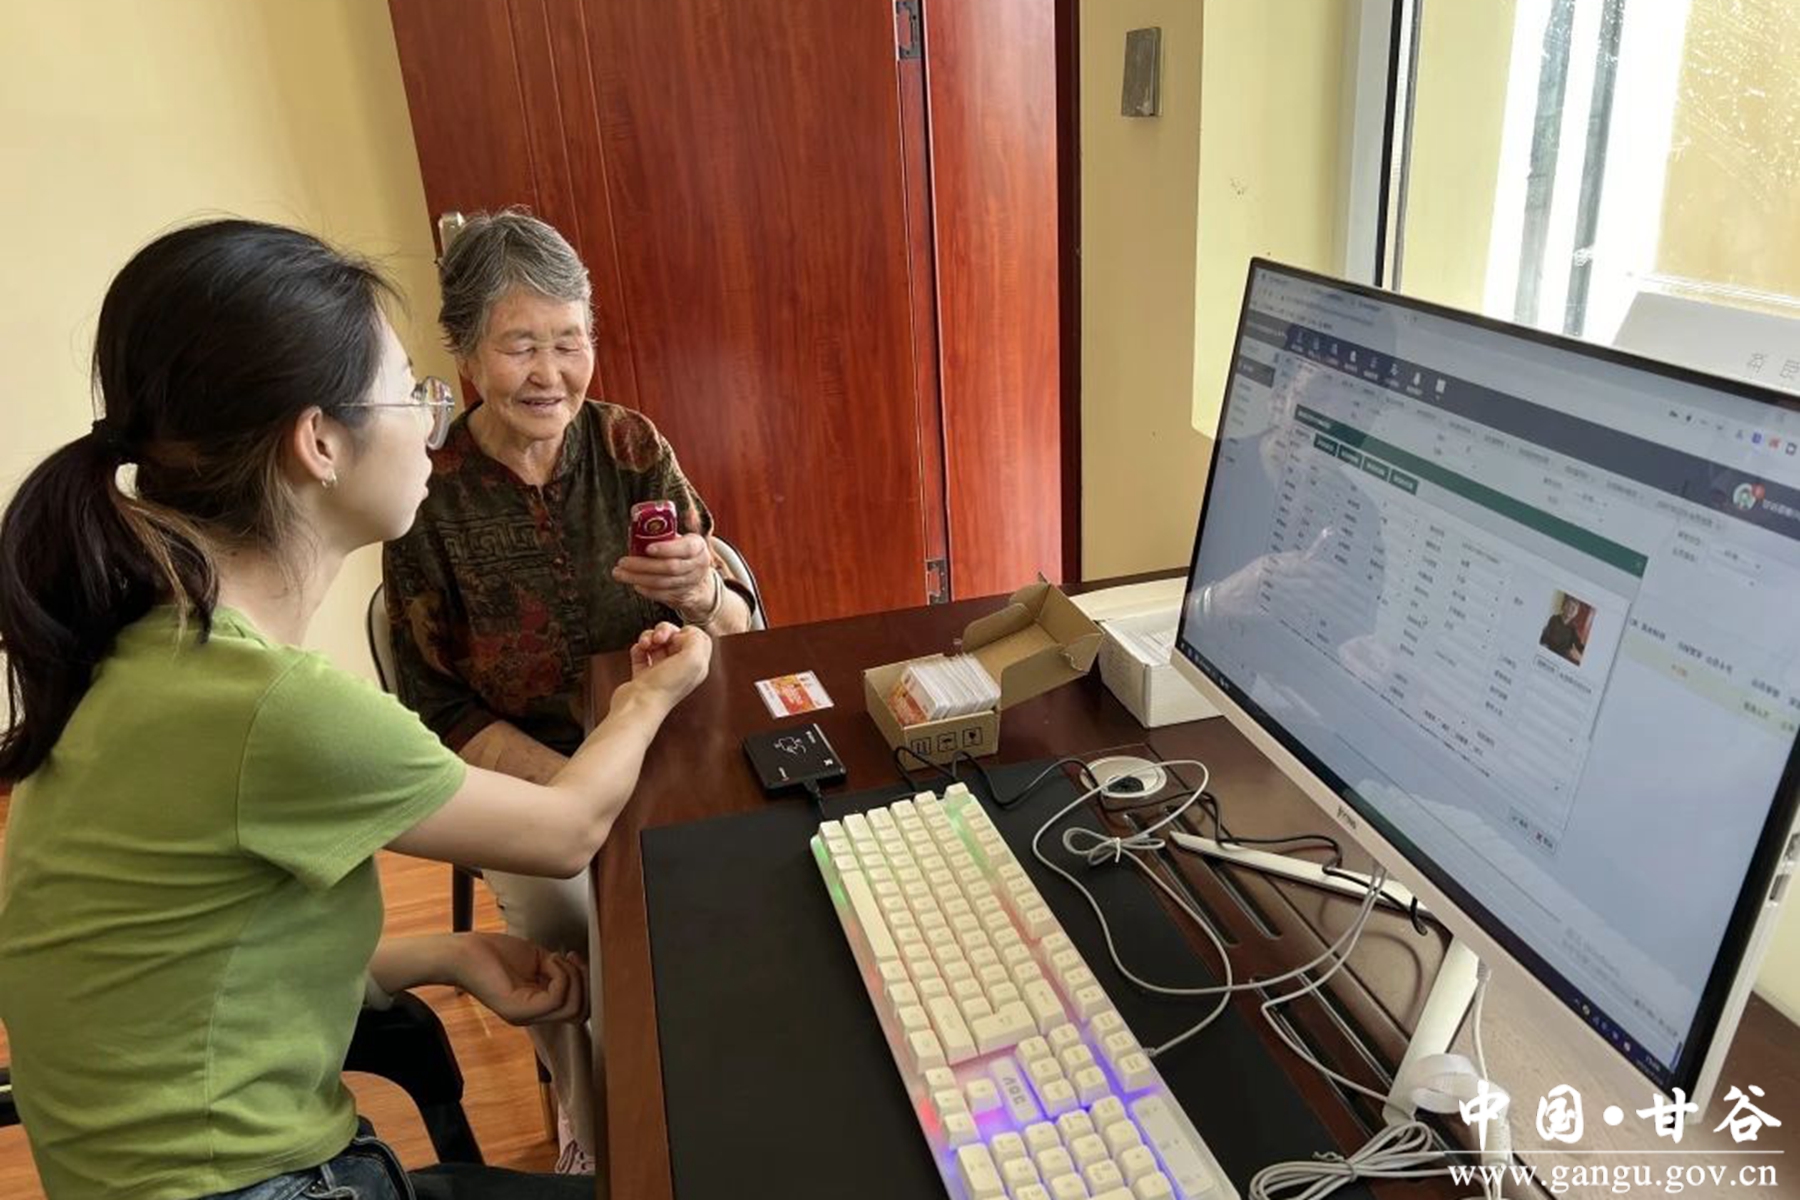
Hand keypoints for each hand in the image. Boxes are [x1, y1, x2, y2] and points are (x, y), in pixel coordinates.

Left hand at [452, 933, 587, 1026]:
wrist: (466, 952)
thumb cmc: (497, 953)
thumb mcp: (539, 961)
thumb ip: (560, 972)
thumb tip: (580, 973)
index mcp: (537, 1007)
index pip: (577, 1009)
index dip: (585, 983)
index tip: (574, 956)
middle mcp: (533, 1017)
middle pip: (580, 1013)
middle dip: (585, 983)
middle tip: (571, 958)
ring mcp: (526, 1016)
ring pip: (573, 1008)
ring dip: (573, 977)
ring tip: (555, 959)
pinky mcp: (518, 1010)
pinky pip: (557, 998)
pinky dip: (560, 975)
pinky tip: (547, 960)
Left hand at [613, 534, 715, 617]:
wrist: (698, 579)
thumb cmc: (681, 553)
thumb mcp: (680, 539)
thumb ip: (663, 532)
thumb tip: (634, 527)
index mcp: (698, 546)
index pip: (685, 548)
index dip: (666, 549)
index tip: (647, 548)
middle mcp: (698, 565)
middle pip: (670, 567)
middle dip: (643, 565)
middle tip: (622, 562)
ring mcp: (691, 583)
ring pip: (663, 583)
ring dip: (638, 578)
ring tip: (620, 573)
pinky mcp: (682, 596)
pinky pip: (662, 594)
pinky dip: (646, 590)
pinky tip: (634, 583)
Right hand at [629, 621, 712, 705]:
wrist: (638, 705)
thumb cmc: (665, 688)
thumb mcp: (693, 659)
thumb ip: (696, 639)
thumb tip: (686, 633)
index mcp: (696, 666)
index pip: (700, 640)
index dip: (688, 632)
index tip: (678, 636)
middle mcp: (680, 669)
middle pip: (676, 638)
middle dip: (665, 631)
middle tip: (659, 638)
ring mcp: (661, 671)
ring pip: (658, 643)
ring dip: (649, 637)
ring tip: (646, 644)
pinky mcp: (643, 674)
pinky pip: (641, 652)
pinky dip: (638, 648)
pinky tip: (639, 651)